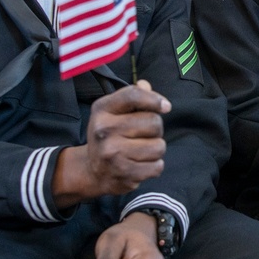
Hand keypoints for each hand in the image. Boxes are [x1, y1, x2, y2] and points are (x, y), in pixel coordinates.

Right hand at [53, 81, 170, 207]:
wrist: (92, 171)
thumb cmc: (110, 136)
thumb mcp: (114, 112)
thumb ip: (133, 97)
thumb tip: (145, 84)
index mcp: (102, 109)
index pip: (134, 95)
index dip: (155, 99)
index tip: (165, 107)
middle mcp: (104, 130)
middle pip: (153, 122)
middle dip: (156, 129)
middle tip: (144, 135)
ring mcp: (112, 153)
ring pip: (158, 146)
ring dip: (156, 149)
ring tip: (142, 151)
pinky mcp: (123, 174)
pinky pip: (157, 166)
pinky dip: (155, 166)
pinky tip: (142, 164)